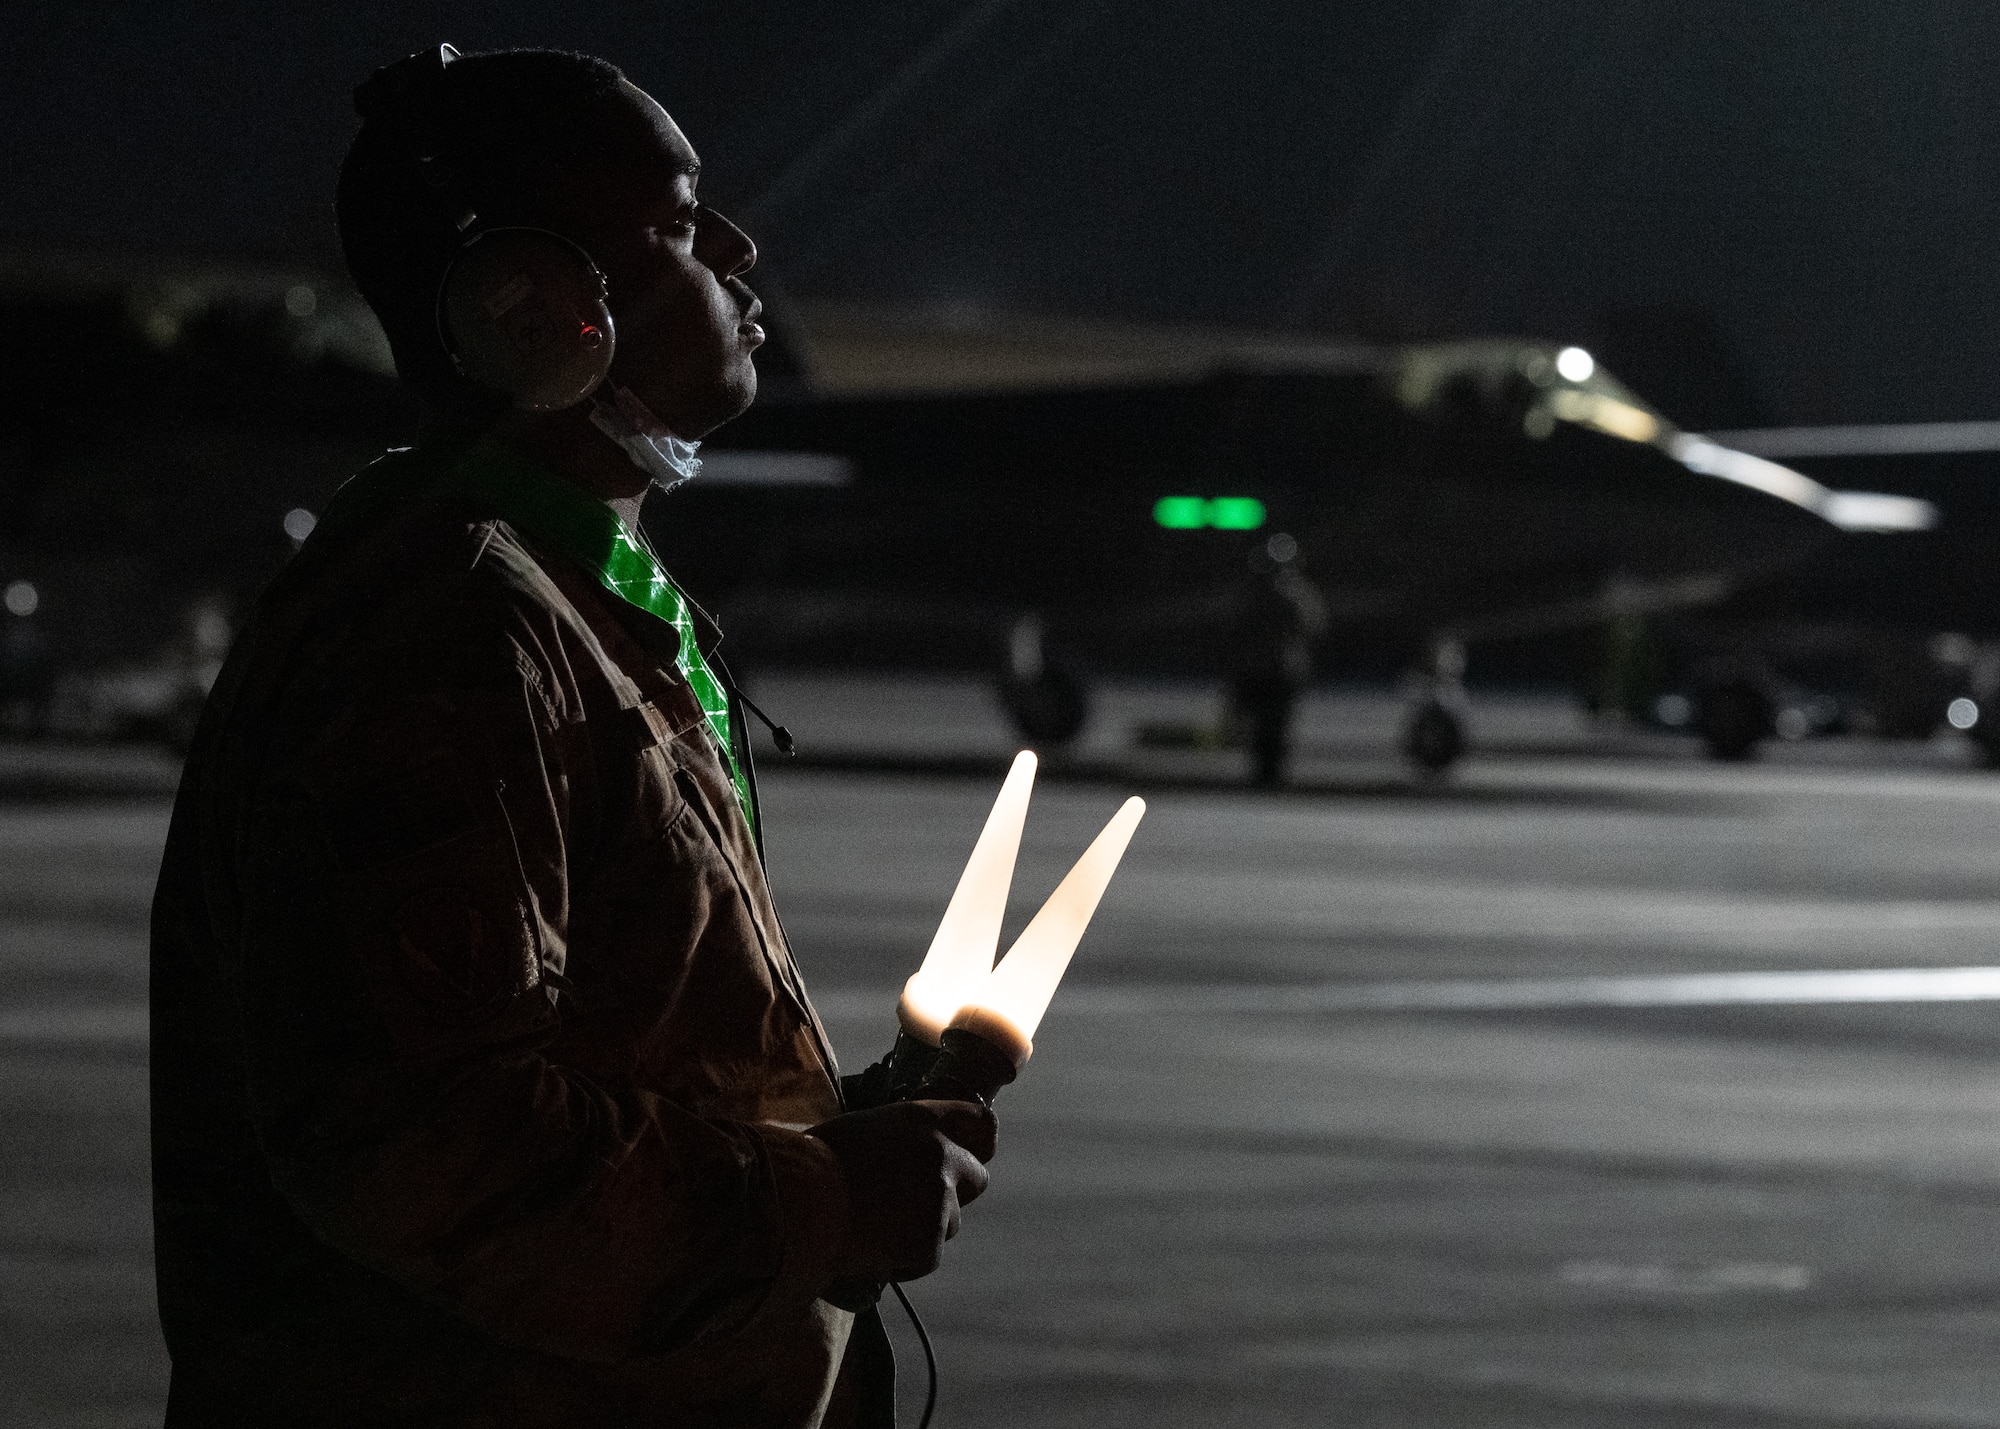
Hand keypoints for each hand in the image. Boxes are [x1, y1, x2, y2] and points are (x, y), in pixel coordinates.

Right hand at [808, 1099, 995, 1283]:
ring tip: (880, 1230)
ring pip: (952, 1222)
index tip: (972, 1153)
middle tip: (916, 1205)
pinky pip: (928, 1257)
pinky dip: (906, 1261)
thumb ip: (899, 1139)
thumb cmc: (813, 1164)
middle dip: (954, 1193)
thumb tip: (907, 1155)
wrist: (798, 1205)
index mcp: (922, 1120)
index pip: (980, 1122)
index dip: (978, 1141)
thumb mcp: (862, 1130)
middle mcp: (941, 1155)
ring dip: (926, 1229)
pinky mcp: (929, 1242)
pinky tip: (872, 1252)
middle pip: (977, 1177)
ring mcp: (939, 1200)